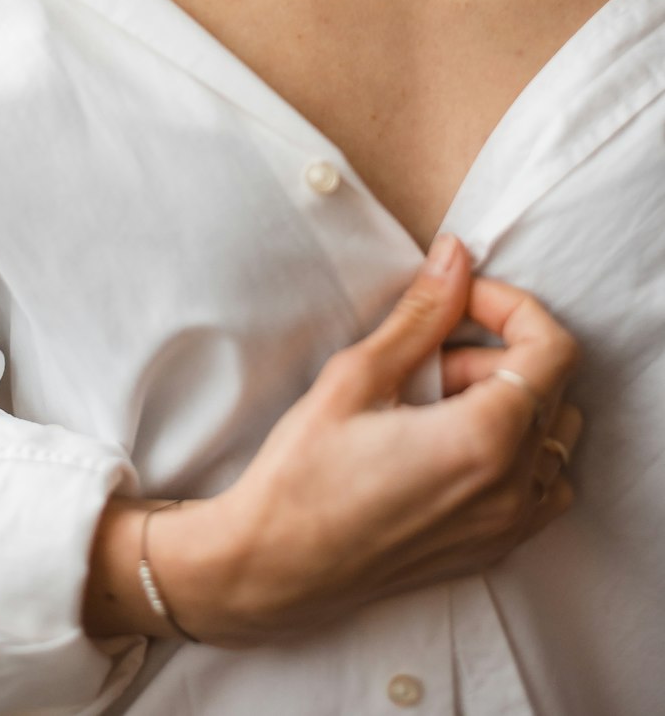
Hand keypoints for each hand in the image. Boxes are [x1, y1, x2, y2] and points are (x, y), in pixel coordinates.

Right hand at [157, 234, 581, 646]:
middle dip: (498, 353)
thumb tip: (456, 257)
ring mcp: (506, 527)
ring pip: (550, 437)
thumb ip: (421, 315)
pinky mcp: (491, 549)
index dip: (511, 307)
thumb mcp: (357, 376)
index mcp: (485, 441)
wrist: (272, 567)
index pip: (551, 350)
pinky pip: (539, 485)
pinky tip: (446, 441)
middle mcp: (512, 490)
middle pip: (551, 388)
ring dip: (506, 402)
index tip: (461, 299)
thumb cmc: (302, 475)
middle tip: (427, 355)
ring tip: (431, 399)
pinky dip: (512, 450)